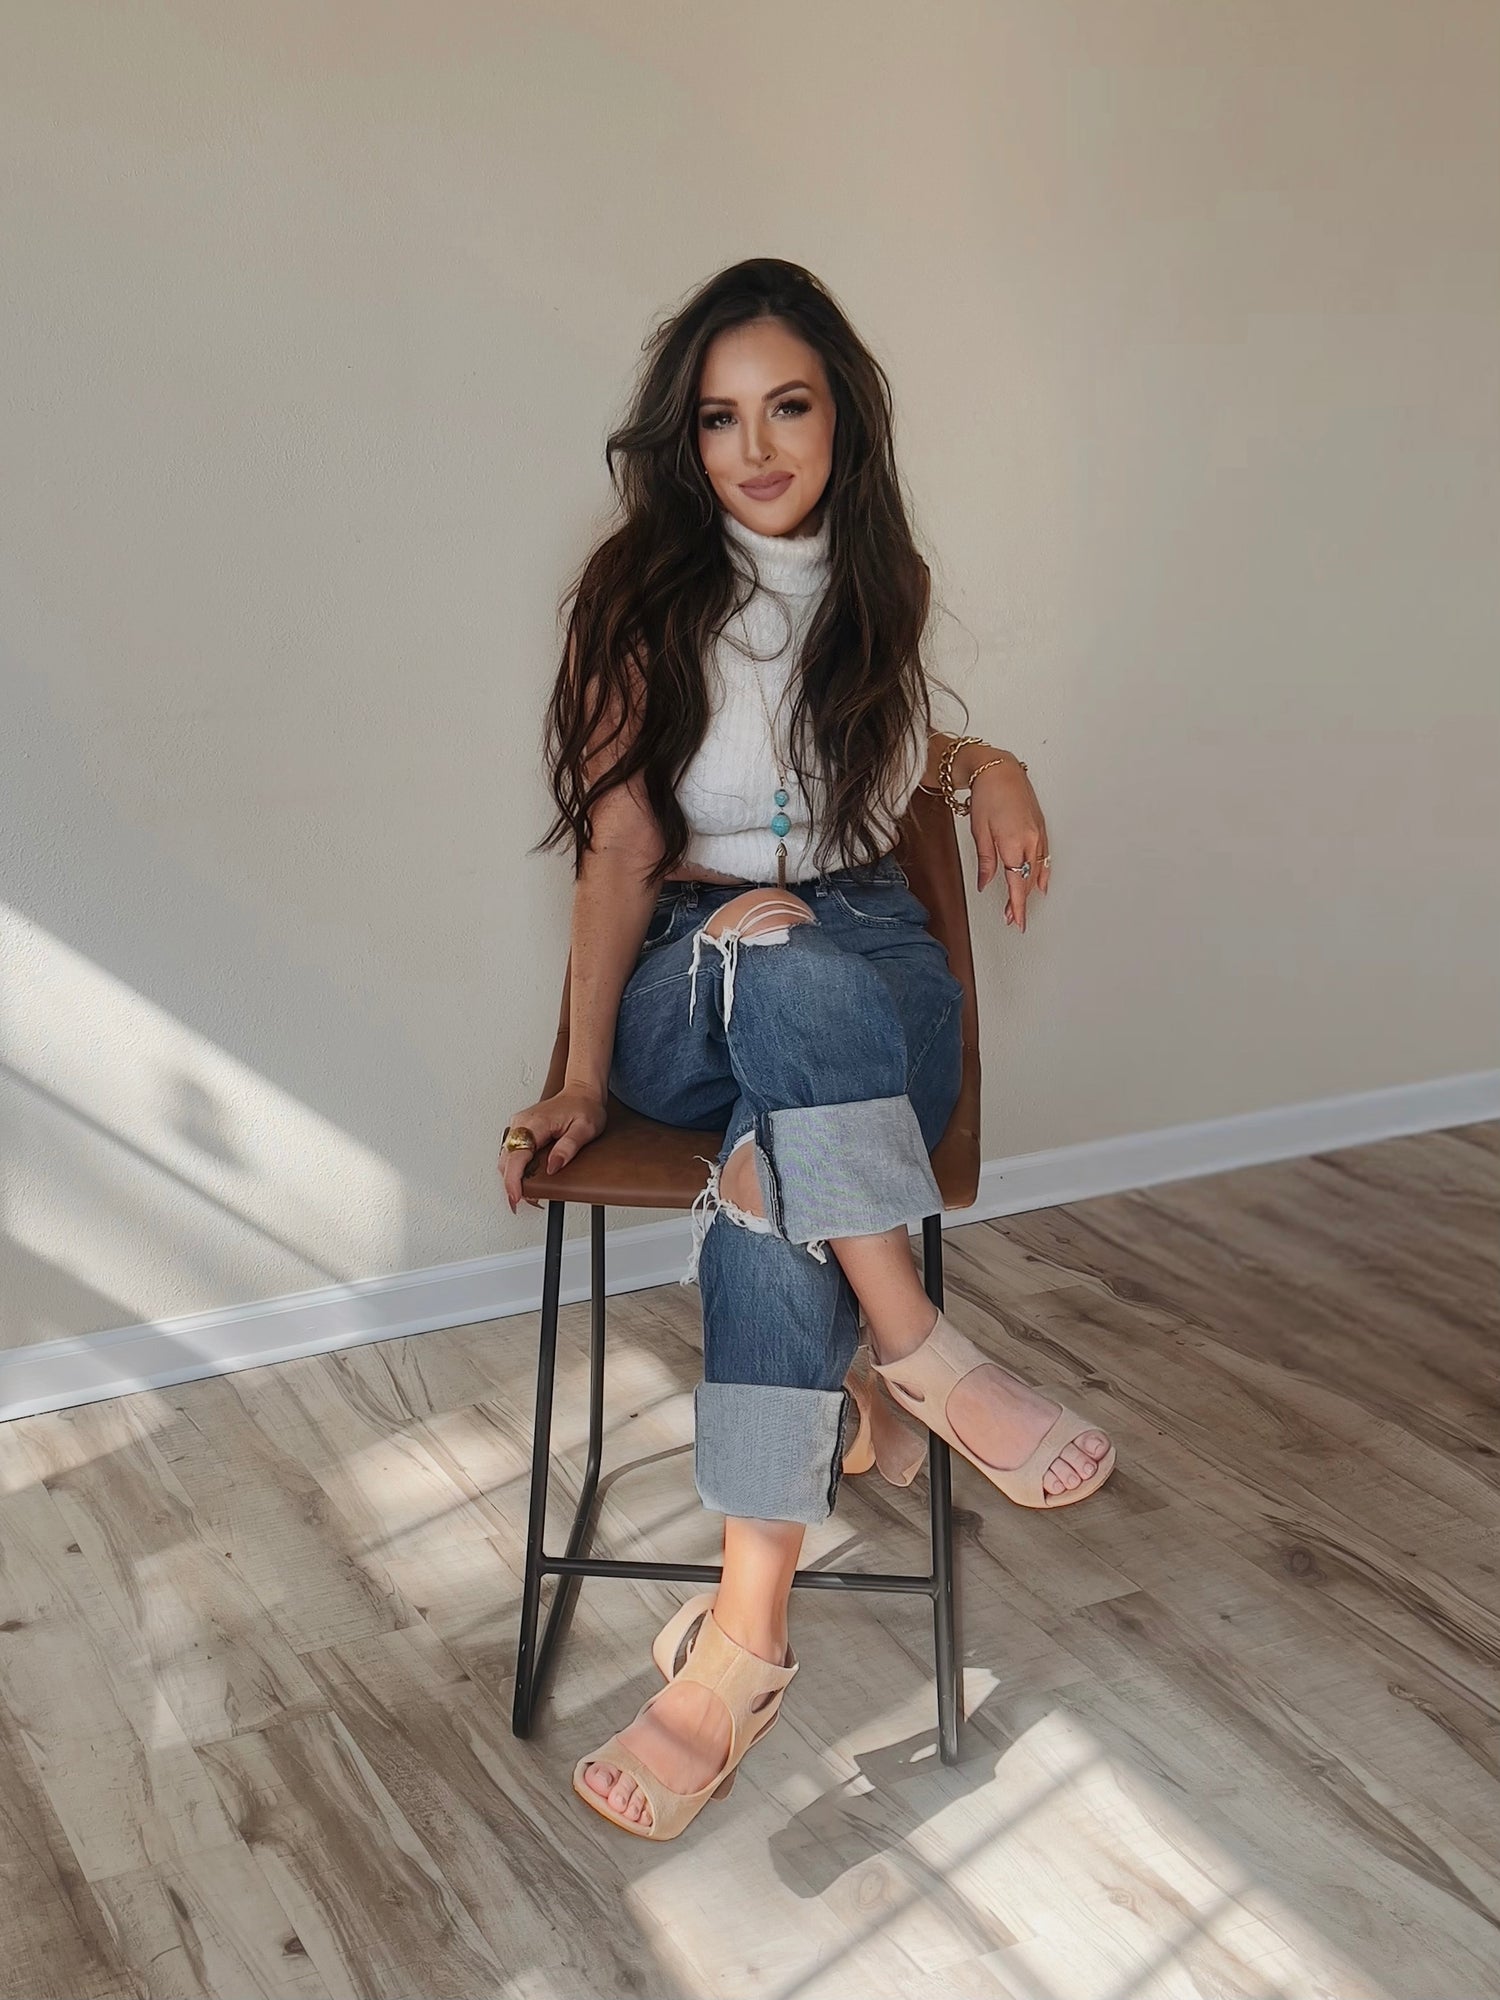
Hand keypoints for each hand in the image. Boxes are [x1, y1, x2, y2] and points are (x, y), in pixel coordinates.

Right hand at [498, 1087, 607, 1211]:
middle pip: (506, 1159)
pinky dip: (515, 1167)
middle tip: (526, 1201)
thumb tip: (553, 1166)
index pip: (517, 1156)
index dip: (513, 1180)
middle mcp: (522, 1123)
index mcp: (536, 1123)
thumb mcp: (585, 1129)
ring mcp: (519, 1125)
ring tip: (526, 1192)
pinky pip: (511, 1151)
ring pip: (506, 1157)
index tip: (516, 1196)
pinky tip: (525, 1177)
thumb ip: (568, 1147)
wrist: (582, 1092)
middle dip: (512, 1183)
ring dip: (512, 1176)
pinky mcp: (521, 1129)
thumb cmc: (584, 1107)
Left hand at [969, 762, 1049, 931]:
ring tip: (1021, 905)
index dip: (1016, 906)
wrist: (1000, 770)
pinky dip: (1042, 873)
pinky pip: (1045, 857)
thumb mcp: (979, 831)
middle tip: (1011, 917)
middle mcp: (1030, 841)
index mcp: (1013, 843)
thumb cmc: (987, 795)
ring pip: (1038, 870)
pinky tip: (1041, 883)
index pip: (1016, 884)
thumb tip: (984, 882)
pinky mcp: (1041, 828)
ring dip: (1030, 890)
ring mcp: (1039, 834)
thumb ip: (985, 861)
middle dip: (1020, 902)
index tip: (1016, 921)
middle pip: (1027, 880)